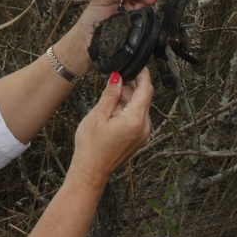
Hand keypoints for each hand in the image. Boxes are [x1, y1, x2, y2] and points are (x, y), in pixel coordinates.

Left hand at [54, 0, 157, 76]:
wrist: (84, 40)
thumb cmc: (90, 20)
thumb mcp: (99, 0)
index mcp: (120, 3)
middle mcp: (127, 13)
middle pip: (141, 5)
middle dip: (147, 1)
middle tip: (150, 0)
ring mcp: (129, 25)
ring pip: (142, 17)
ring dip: (145, 11)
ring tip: (144, 8)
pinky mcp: (130, 37)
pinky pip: (138, 30)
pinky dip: (142, 25)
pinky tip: (142, 21)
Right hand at [68, 68, 153, 191]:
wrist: (91, 171)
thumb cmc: (91, 146)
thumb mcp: (98, 115)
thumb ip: (111, 95)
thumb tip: (118, 77)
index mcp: (135, 119)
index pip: (146, 90)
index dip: (143, 74)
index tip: (137, 64)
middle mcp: (144, 127)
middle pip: (144, 98)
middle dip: (133, 85)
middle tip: (118, 75)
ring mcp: (142, 134)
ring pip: (140, 108)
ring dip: (129, 98)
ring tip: (112, 93)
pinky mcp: (138, 139)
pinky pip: (137, 118)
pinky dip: (128, 109)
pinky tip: (113, 108)